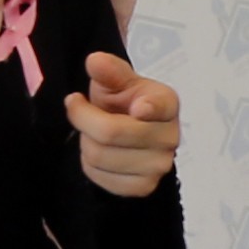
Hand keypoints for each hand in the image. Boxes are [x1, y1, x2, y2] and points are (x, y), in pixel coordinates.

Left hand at [65, 52, 180, 200]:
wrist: (128, 132)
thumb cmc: (123, 103)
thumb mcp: (116, 81)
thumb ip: (108, 70)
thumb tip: (95, 61)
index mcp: (166, 103)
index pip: (159, 107)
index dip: (148, 108)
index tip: (138, 107)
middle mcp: (170, 136)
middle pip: (111, 132)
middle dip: (83, 119)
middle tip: (78, 107)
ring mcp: (160, 165)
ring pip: (99, 156)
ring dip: (85, 143)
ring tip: (92, 132)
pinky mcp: (145, 187)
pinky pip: (101, 178)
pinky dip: (90, 166)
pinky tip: (99, 152)